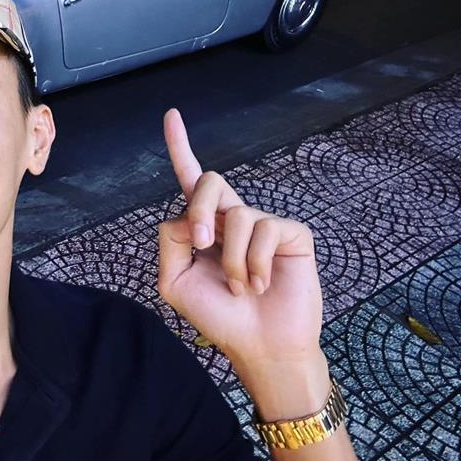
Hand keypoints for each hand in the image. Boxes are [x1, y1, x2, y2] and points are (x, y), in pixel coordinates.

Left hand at [157, 109, 323, 369]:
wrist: (258, 346)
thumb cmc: (219, 316)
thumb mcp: (175, 281)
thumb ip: (170, 241)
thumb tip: (187, 216)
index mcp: (204, 225)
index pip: (190, 179)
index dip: (180, 146)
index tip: (171, 114)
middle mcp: (234, 217)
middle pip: (209, 182)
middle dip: (200, 211)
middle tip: (202, 245)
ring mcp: (264, 223)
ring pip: (235, 215)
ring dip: (231, 261)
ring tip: (243, 288)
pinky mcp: (291, 233)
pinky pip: (263, 230)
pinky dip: (254, 264)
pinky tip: (263, 285)